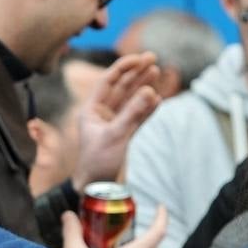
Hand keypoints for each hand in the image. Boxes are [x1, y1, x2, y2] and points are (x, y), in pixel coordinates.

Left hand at [70, 52, 161, 187]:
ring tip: (156, 70)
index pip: (108, 81)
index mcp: (90, 111)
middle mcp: (101, 115)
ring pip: (130, 101)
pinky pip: (137, 117)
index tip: (139, 57)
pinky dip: (147, 108)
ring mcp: (113, 125)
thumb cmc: (97, 164)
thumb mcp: (115, 136)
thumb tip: (150, 90)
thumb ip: (133, 114)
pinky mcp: (124, 136)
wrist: (97, 190)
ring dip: (143, 86)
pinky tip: (158, 97)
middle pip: (120, 88)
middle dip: (136, 72)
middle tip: (152, 57)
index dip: (124, 67)